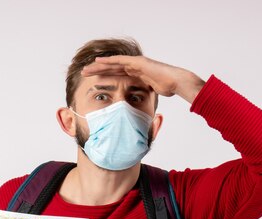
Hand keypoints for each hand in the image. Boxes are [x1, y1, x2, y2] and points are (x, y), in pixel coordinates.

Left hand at [81, 55, 204, 103]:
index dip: (104, 78)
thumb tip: (136, 115)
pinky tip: (98, 62)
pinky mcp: (138, 62)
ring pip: (113, 64)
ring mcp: (136, 63)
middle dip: (97, 71)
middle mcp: (134, 68)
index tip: (92, 83)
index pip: (116, 76)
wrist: (177, 82)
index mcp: (136, 75)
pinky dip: (108, 61)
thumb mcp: (150, 96)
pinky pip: (120, 60)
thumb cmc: (168, 89)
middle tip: (84, 74)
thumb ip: (142, 100)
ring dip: (99, 66)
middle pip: (112, 69)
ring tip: (86, 69)